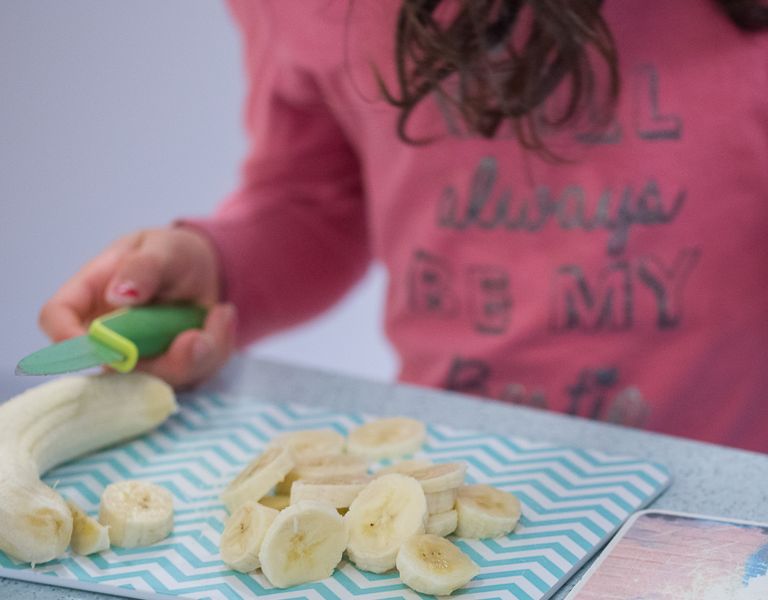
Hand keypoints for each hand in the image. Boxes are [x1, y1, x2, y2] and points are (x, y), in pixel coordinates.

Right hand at [39, 227, 236, 387]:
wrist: (207, 269)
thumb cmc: (172, 254)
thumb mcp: (162, 247)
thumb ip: (143, 267)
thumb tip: (118, 294)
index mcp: (90, 295)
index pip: (56, 319)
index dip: (68, 339)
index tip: (105, 347)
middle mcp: (107, 335)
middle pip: (114, 368)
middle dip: (164, 360)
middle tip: (198, 336)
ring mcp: (139, 358)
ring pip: (160, 378)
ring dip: (200, 352)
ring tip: (220, 314)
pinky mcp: (169, 370)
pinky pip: (193, 374)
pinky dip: (216, 348)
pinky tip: (222, 318)